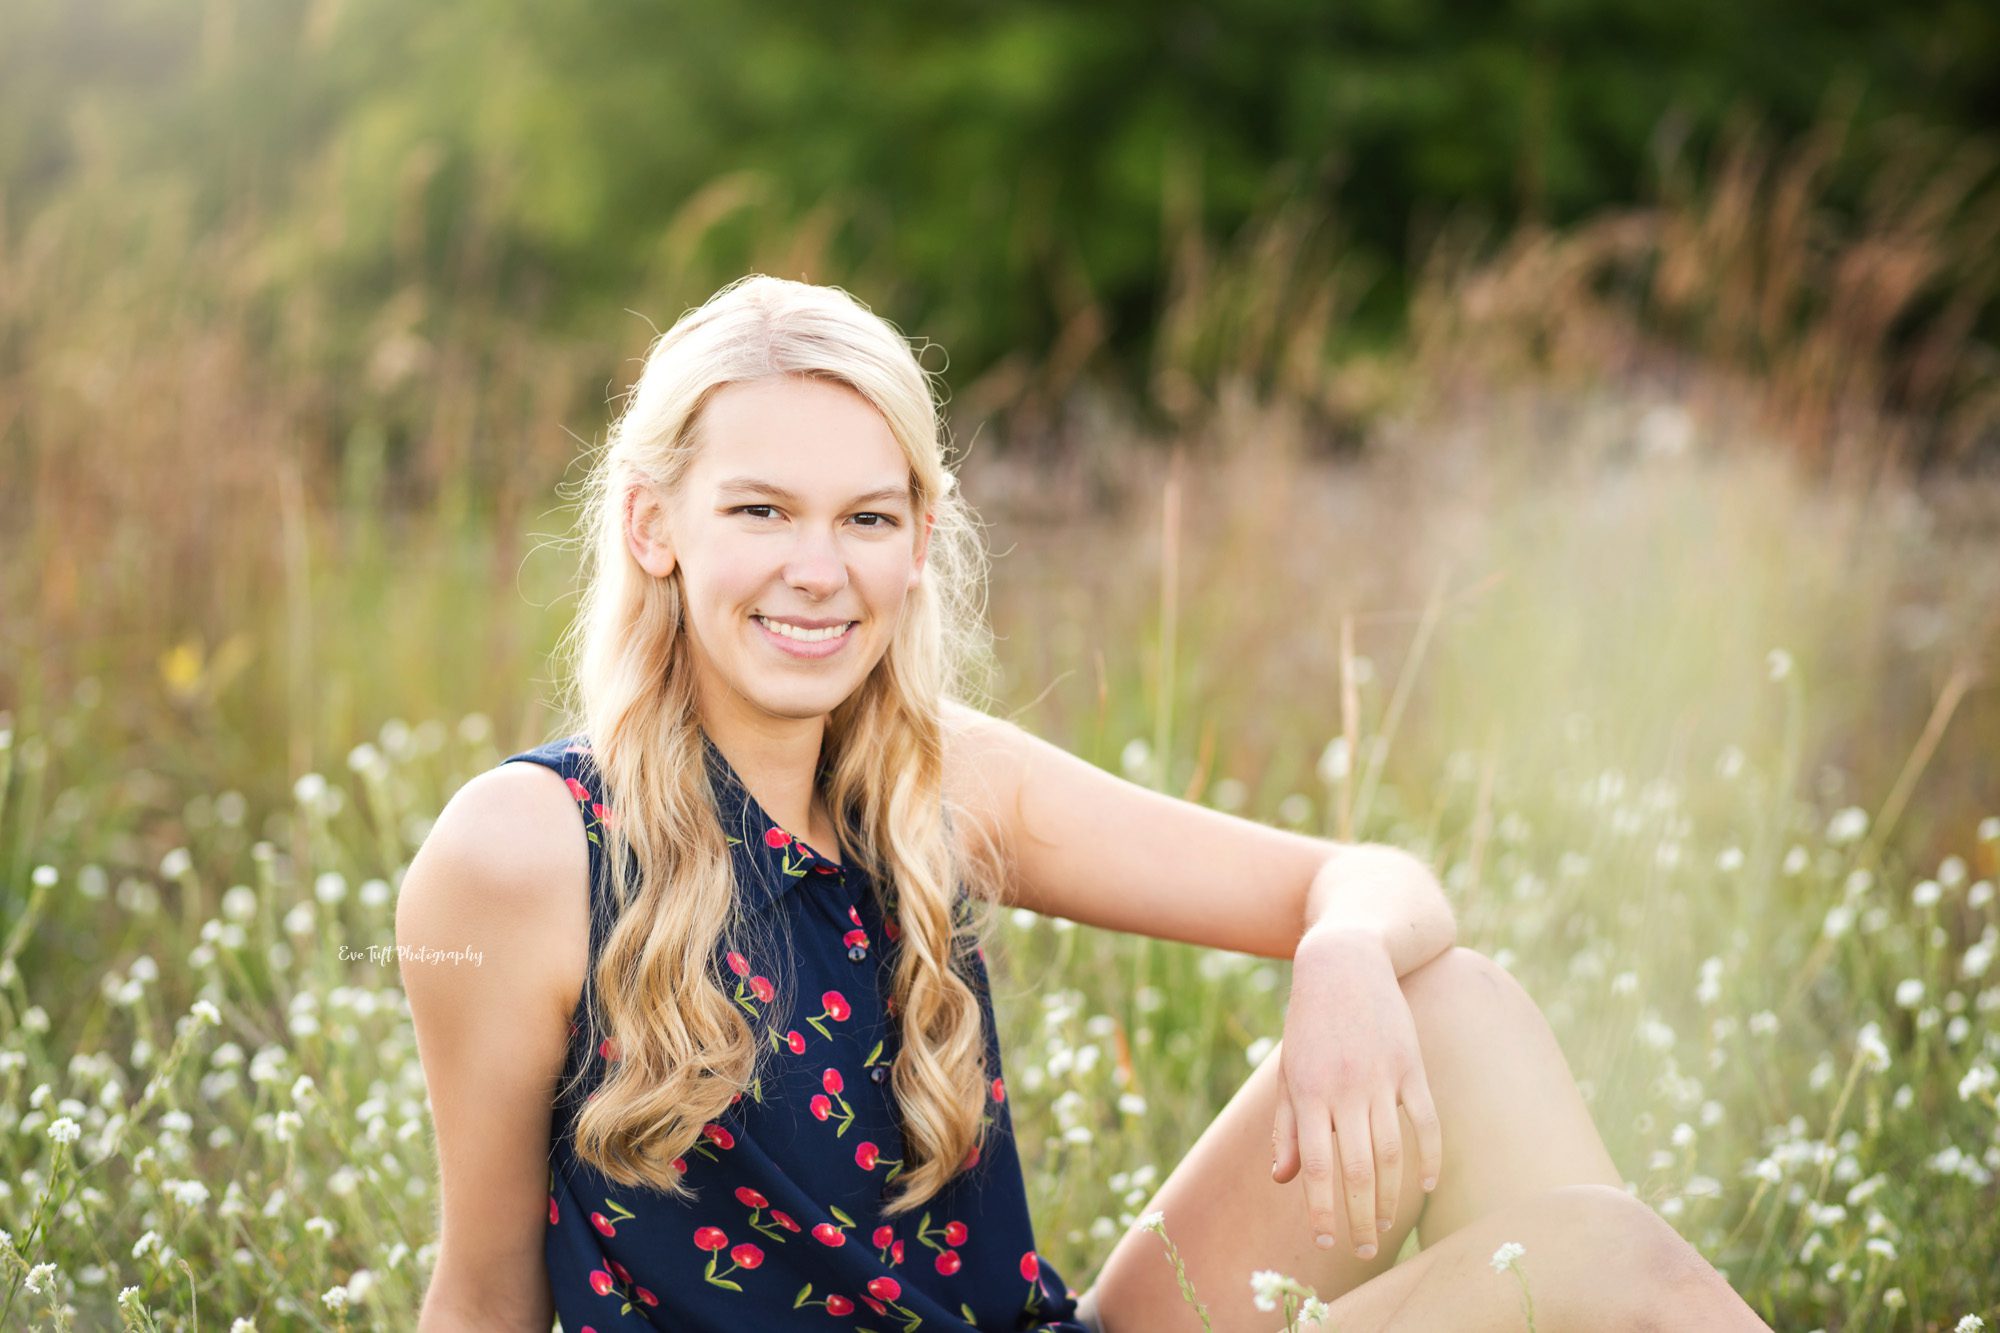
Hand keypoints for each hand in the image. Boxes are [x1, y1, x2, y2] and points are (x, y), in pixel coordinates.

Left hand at [1271, 927, 1443, 1260]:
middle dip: (1360, 1217)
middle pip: (1357, 1169)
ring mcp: (1381, 1077)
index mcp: (1309, 1092)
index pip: (1316, 1165)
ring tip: (1388, 1226)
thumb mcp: (1289, 1071)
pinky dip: (1429, 1157)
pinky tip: (1425, 1186)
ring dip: (1392, 1196)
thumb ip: (1287, 1128)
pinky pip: (1425, 1121)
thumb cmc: (1309, 1024)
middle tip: (1365, 1250)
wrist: (1344, 962)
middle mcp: (1345, 1089)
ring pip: (1392, 1151)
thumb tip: (1284, 1181)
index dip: (1321, 1208)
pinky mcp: (1411, 1065)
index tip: (1324, 1240)